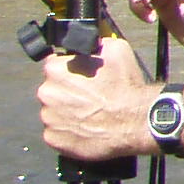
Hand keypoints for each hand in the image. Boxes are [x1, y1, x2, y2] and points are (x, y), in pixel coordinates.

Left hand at [39, 34, 153, 163]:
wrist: (136, 122)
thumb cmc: (126, 88)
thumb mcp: (117, 49)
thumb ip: (94, 44)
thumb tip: (88, 44)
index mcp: (56, 69)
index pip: (54, 63)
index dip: (70, 68)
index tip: (82, 75)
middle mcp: (46, 93)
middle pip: (52, 88)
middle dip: (68, 90)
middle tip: (90, 95)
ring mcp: (48, 118)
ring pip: (54, 110)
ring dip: (68, 110)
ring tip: (90, 112)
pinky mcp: (53, 139)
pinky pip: (56, 131)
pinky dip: (68, 129)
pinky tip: (86, 126)